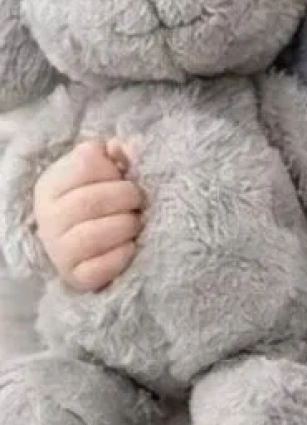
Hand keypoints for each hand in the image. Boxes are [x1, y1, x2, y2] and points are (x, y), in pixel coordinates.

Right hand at [32, 139, 144, 290]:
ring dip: (126, 226)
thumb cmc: (103, 199)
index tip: (125, 176)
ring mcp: (58, 250)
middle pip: (90, 201)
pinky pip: (99, 269)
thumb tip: (130, 147)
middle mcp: (48, 217)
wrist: (92, 245)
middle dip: (127, 198)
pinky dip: (121, 256)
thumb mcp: (107, 171)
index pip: (85, 164)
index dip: (113, 169)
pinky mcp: (75, 277)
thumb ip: (119, 154)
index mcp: (52, 184)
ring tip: (136, 223)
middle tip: (140, 202)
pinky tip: (131, 247)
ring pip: (92, 236)